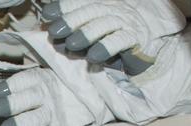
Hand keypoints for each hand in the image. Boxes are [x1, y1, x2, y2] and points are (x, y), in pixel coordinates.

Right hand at [0, 67, 104, 125]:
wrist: (76, 89)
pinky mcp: (39, 76)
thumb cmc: (57, 119)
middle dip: (20, 125)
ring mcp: (45, 92)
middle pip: (37, 119)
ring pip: (31, 98)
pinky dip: (11, 85)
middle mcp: (52, 112)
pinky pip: (25, 79)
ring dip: (13, 104)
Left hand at [40, 0, 184, 73]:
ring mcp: (126, 23)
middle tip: (55, 31)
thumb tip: (48, 33)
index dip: (65, 6)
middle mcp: (113, 10)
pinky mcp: (135, 40)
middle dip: (72, 20)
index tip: (48, 14)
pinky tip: (95, 55)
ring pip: (105, 25)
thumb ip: (70, 31)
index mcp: (100, 5)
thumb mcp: (88, 33)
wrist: (142, 52)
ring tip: (72, 44)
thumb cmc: (109, 42)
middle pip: (92, 11)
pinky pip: (120, 41)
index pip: (82, 2)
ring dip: (87, 34)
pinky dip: (107, 47)